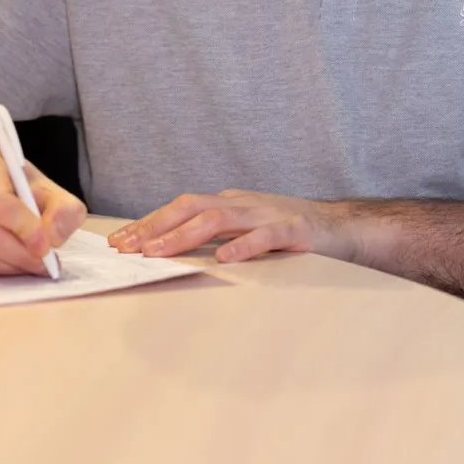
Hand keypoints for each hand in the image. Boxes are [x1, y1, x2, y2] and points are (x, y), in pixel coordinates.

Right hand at [0, 147, 85, 275]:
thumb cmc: (11, 185)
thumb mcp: (43, 187)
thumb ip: (62, 208)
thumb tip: (53, 238)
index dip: (24, 229)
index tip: (46, 247)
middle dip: (19, 255)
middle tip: (43, 265)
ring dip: (7, 268)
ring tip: (29, 266)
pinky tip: (8, 265)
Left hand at [109, 190, 358, 263]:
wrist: (343, 227)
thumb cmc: (289, 232)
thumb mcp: (245, 229)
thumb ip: (215, 236)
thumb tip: (170, 251)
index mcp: (228, 204)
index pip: (180, 208)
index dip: (149, 223)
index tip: (120, 242)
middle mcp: (242, 204)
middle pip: (191, 207)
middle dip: (156, 226)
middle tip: (128, 248)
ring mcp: (267, 214)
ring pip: (218, 219)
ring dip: (184, 235)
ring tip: (159, 253)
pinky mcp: (293, 230)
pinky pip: (264, 236)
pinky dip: (242, 246)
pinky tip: (224, 259)